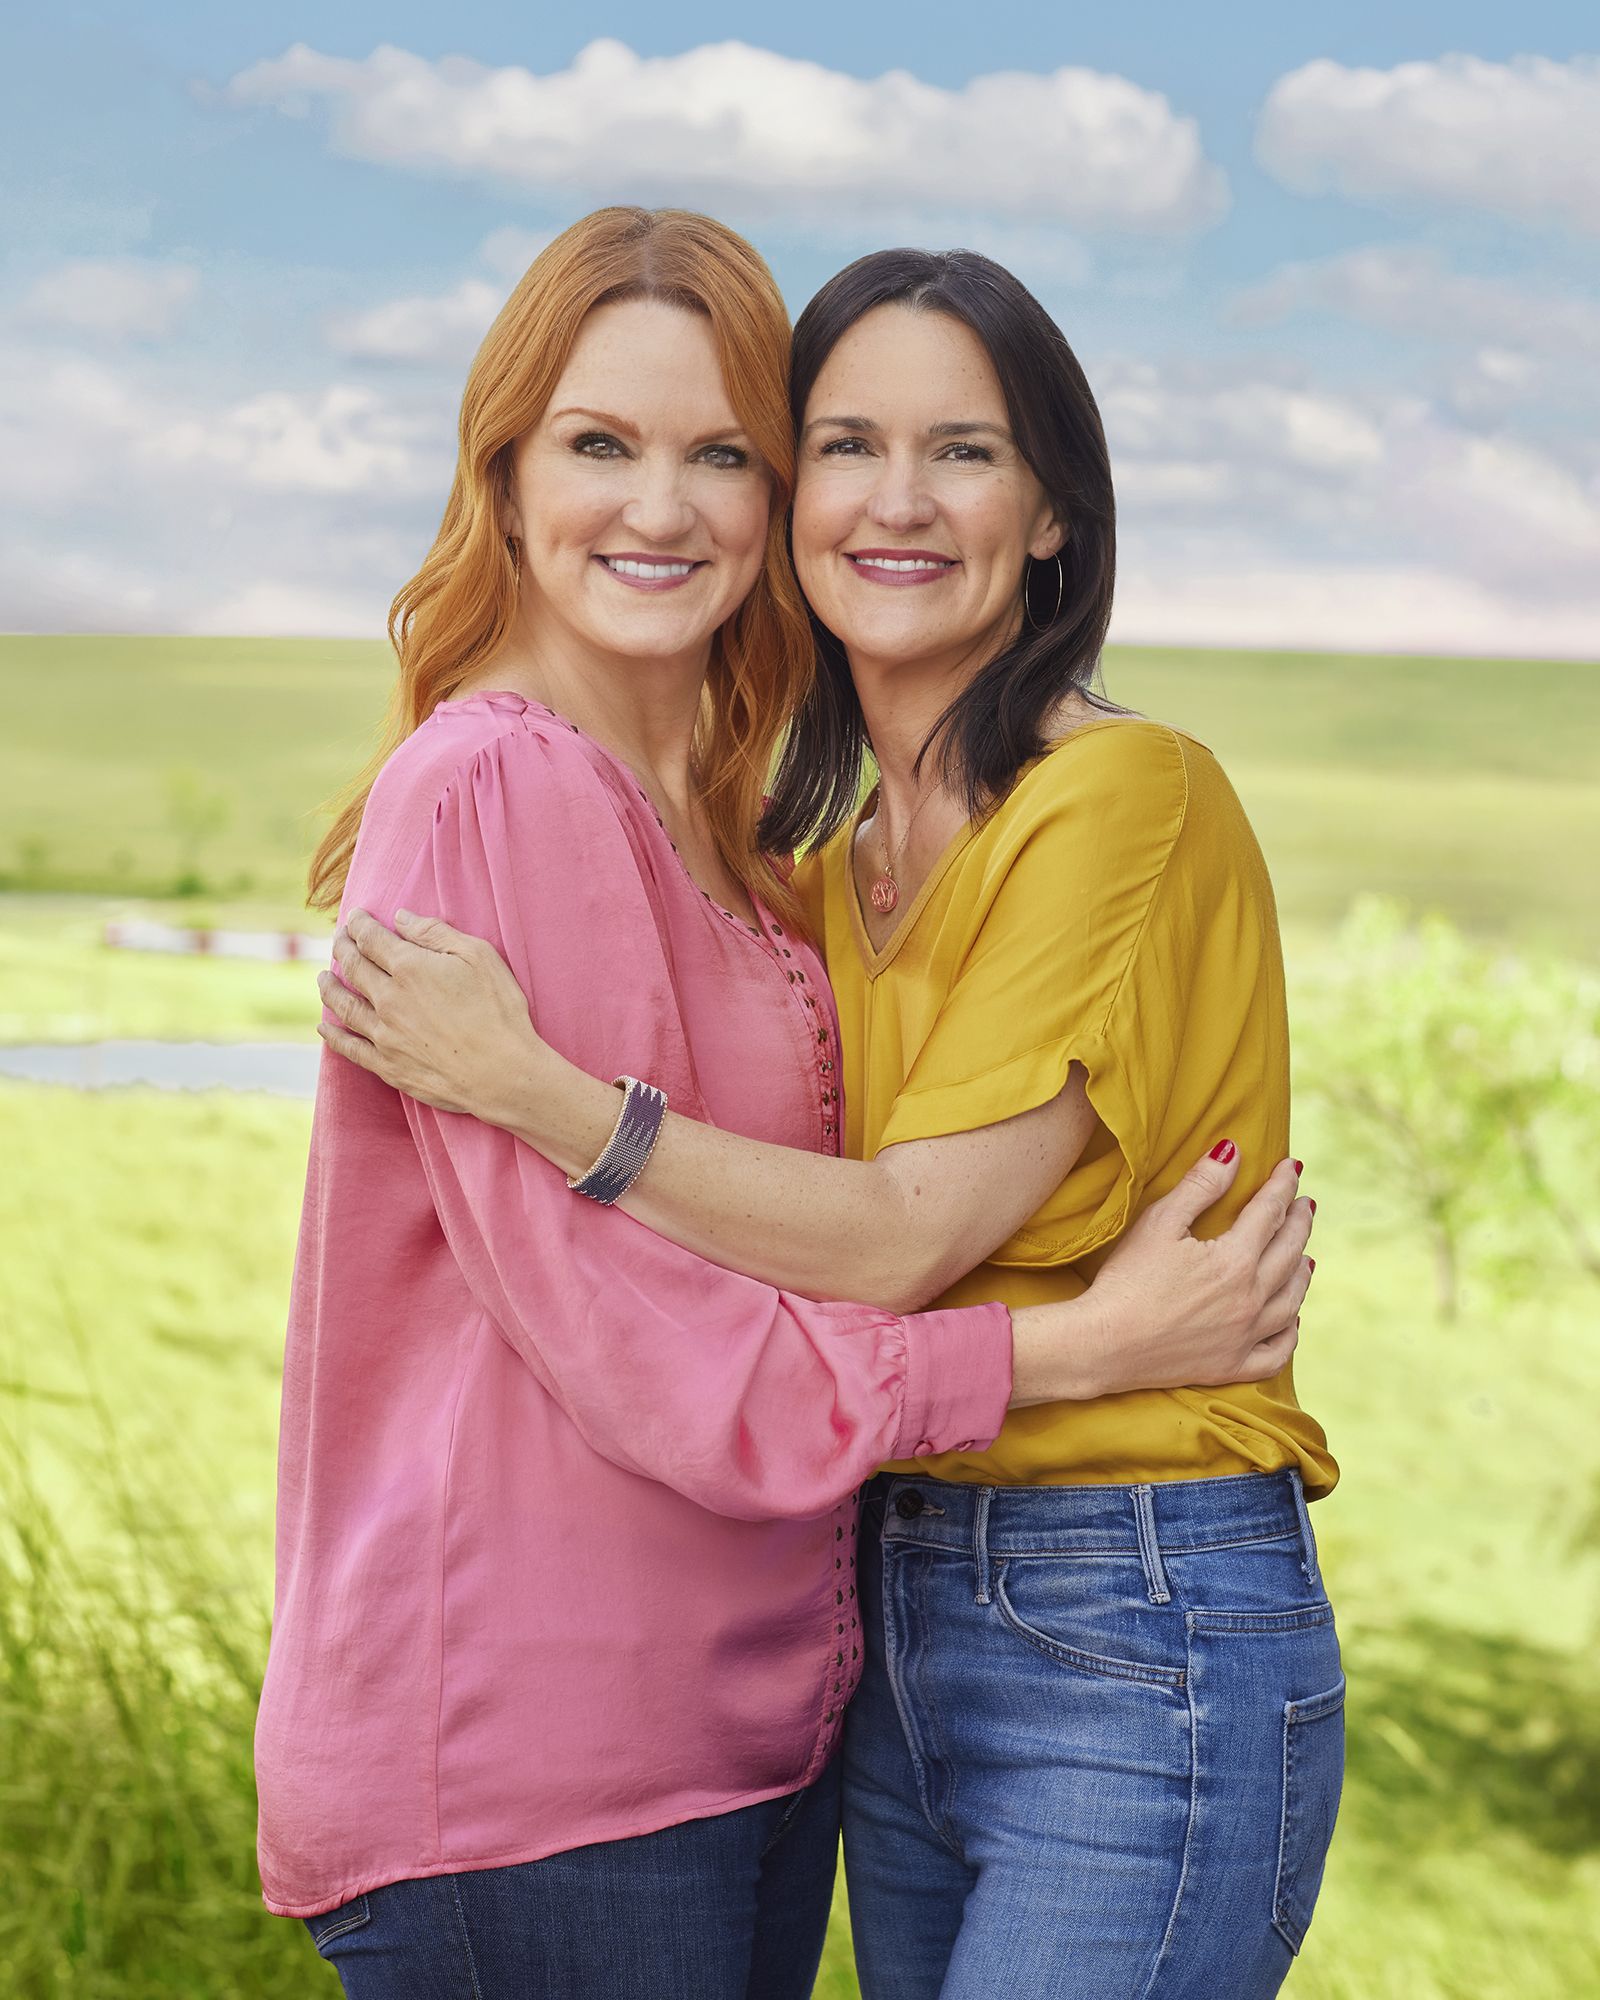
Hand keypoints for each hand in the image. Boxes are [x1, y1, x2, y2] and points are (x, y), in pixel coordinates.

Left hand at [317, 908, 543, 1116]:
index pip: (372, 939)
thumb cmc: (499, 1011)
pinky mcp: (388, 1066)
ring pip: (344, 1006)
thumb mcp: (478, 957)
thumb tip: (400, 918)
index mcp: (410, 968)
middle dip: (342, 949)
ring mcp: (385, 1035)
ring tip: (323, 978)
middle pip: (354, 968)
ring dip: (329, 989)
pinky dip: (333, 1036)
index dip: (359, 924)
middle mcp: (389, 1000)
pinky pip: (350, 1048)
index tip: (354, 916)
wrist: (503, 1073)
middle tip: (338, 940)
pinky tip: (324, 1028)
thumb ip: (435, 934)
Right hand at [1071, 1147, 1314, 1397]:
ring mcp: (1245, 1336)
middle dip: (1299, 1222)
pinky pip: (1278, 1352)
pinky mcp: (1232, 1366)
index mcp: (1235, 1260)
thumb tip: (1232, 1152)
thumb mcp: (1160, 1222)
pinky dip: (1291, 1333)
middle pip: (1289, 1252)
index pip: (1269, 1212)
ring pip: (1292, 1301)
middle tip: (1305, 1204)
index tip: (1291, 1168)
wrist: (1104, 1344)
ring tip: (1305, 1256)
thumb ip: (1200, 1185)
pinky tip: (1292, 1320)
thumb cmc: (1127, 1280)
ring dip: (1301, 1273)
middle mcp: (1250, 1298)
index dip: (1282, 1186)